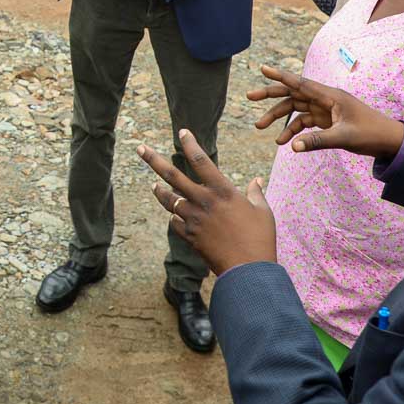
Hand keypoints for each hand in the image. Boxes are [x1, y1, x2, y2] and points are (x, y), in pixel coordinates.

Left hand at [137, 130, 274, 274]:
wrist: (247, 270)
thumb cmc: (260, 239)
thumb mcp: (263, 212)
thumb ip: (255, 194)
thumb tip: (256, 181)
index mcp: (222, 190)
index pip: (200, 159)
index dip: (189, 143)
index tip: (182, 132)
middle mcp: (203, 201)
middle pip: (172, 175)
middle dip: (153, 160)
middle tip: (140, 149)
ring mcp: (193, 219)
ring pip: (168, 200)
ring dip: (159, 191)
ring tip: (153, 185)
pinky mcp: (189, 236)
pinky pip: (175, 223)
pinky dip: (174, 218)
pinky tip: (174, 216)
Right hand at [249, 65, 403, 158]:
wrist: (389, 141)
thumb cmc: (371, 134)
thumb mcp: (344, 137)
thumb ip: (317, 141)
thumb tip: (292, 147)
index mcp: (330, 95)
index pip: (300, 83)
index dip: (280, 76)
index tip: (262, 68)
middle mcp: (325, 99)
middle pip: (293, 93)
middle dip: (271, 95)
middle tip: (249, 96)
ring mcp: (325, 110)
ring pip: (295, 108)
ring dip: (278, 117)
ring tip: (260, 127)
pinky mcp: (327, 121)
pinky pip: (304, 122)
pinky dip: (293, 130)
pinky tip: (284, 142)